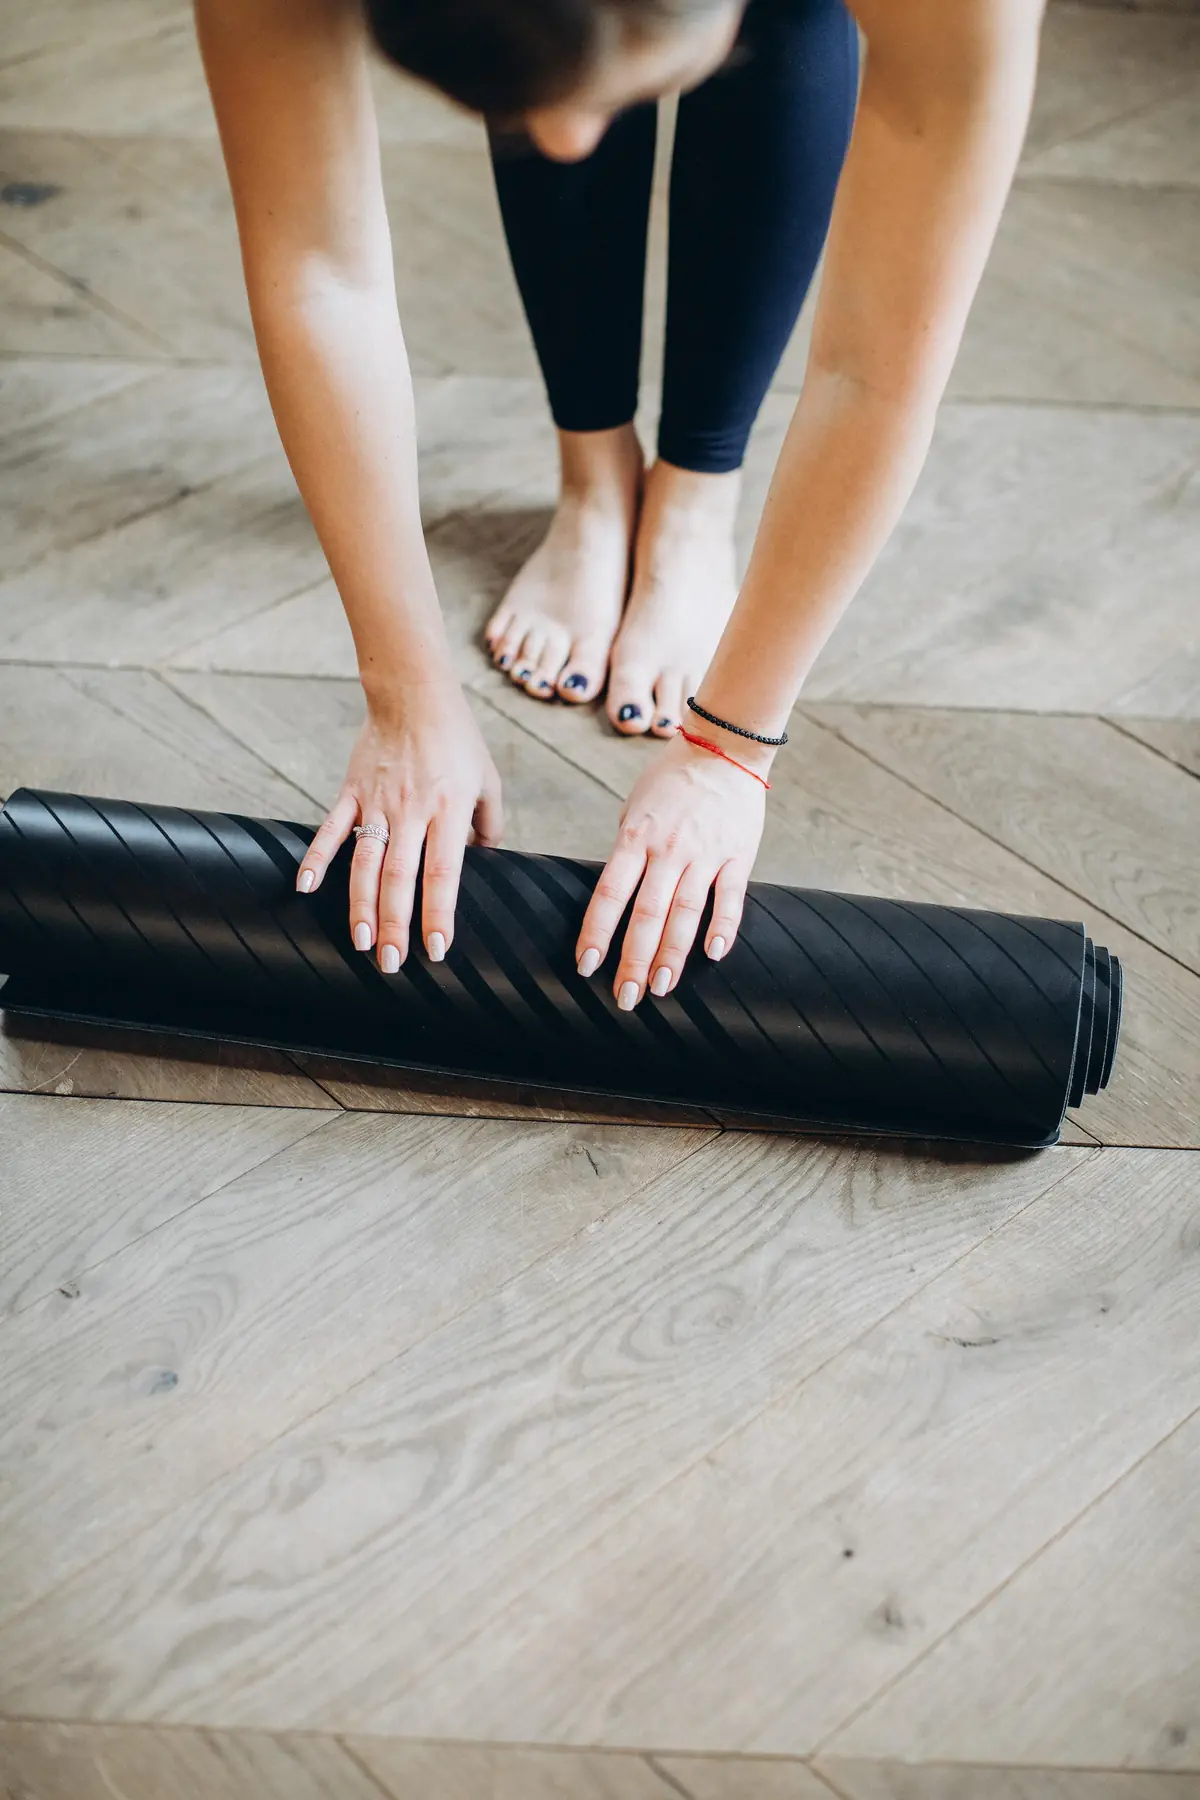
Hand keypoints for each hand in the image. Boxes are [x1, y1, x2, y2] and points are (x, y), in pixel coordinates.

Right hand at [295, 680, 502, 969]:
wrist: (413, 693)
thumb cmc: (457, 740)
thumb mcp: (487, 781)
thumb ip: (489, 825)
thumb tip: (487, 861)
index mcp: (448, 810)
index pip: (442, 874)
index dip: (437, 914)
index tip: (436, 950)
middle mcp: (412, 811)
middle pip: (399, 878)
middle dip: (394, 925)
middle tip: (391, 963)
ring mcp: (377, 802)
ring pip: (364, 863)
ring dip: (359, 906)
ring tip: (359, 942)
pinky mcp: (351, 792)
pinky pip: (330, 830)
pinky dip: (315, 858)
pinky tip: (305, 888)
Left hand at [576, 732, 767, 1007]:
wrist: (724, 746)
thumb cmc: (673, 778)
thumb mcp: (636, 807)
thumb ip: (628, 847)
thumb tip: (618, 890)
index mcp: (635, 837)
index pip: (610, 894)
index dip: (597, 932)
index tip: (586, 966)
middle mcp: (668, 850)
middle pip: (646, 915)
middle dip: (634, 961)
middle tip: (626, 997)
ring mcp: (704, 854)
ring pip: (685, 914)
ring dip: (672, 956)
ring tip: (662, 989)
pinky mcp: (737, 855)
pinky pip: (730, 898)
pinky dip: (723, 927)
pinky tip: (714, 955)